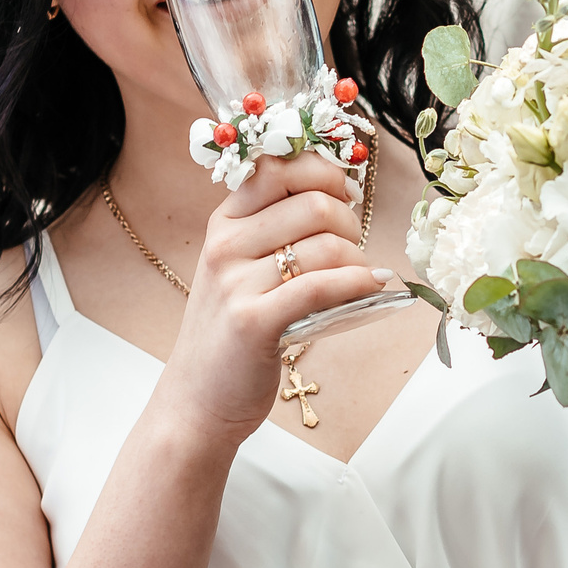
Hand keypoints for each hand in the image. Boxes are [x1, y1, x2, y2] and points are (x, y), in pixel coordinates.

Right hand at [154, 151, 384, 441]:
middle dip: (350, 221)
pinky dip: (357, 283)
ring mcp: (236, 283)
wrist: (196, 401)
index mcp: (223, 223)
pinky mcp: (254, 322)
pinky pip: (322, 286)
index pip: (277, 166)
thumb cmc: (230, 335)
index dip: (323, 172)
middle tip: (354, 246)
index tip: (343, 194)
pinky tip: (370, 287)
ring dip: (358, 260)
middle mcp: (225, 245)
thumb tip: (343, 197)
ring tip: (359, 277)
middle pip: (312, 203)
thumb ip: (274, 233)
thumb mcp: (238, 270)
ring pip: (325, 246)